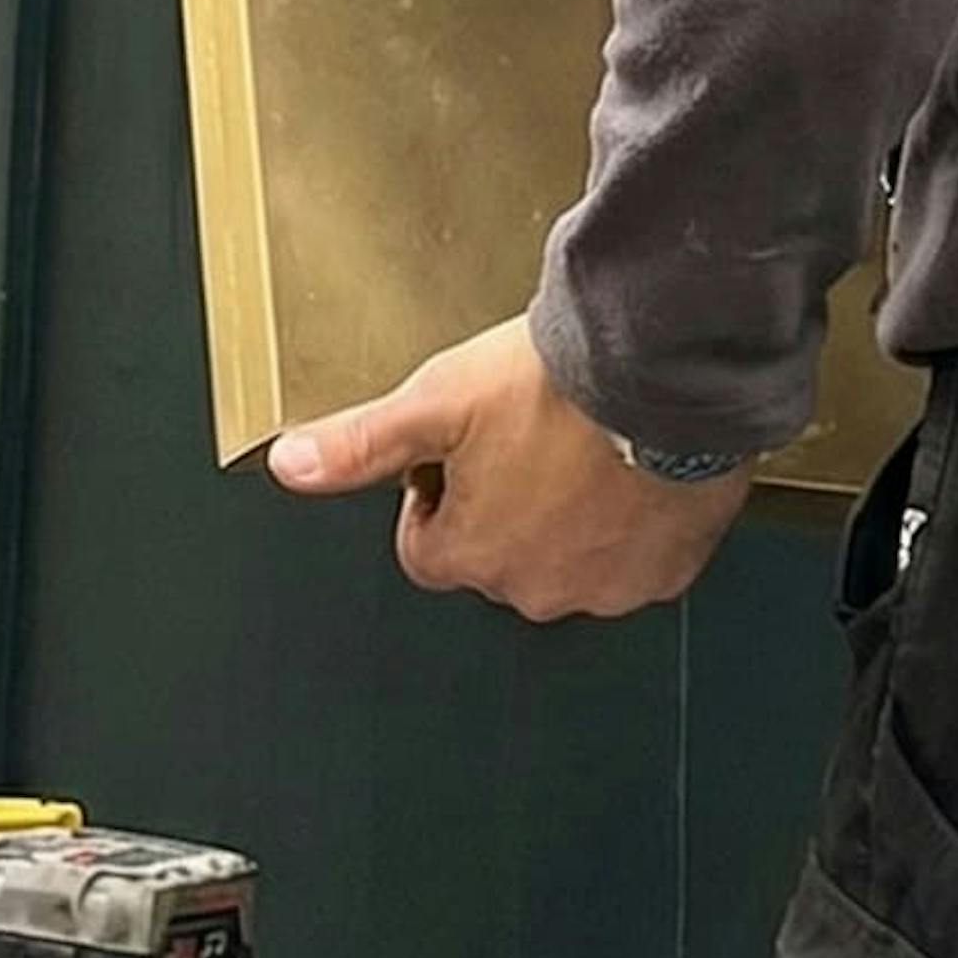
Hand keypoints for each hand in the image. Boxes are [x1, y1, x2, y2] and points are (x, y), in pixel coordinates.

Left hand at [268, 316, 751, 618]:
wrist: (662, 369)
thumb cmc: (557, 385)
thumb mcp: (436, 400)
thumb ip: (361, 443)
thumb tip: (291, 466)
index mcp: (472, 555)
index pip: (425, 549)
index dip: (436, 493)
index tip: (463, 451)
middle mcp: (537, 588)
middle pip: (498, 556)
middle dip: (504, 506)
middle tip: (527, 437)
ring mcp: (607, 587)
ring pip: (568, 560)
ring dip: (568, 519)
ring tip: (581, 447)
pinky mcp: (666, 572)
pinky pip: (634, 560)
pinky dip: (628, 525)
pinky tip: (628, 469)